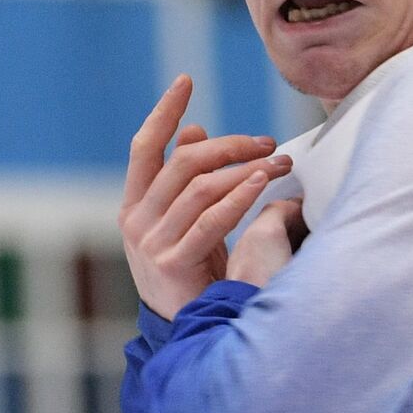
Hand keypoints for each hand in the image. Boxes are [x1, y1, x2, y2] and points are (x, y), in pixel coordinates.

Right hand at [119, 74, 293, 318]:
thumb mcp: (185, 219)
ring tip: (278, 163)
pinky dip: (239, 196)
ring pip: (200, 187)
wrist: (186, 330)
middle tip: (268, 143)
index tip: (185, 81)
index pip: (145, 146)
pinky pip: (212, 219)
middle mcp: (137, 220)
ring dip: (244, 169)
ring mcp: (152, 243)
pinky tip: (262, 183)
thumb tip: (196, 129)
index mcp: (134, 204)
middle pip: (182, 162)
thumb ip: (186, 178)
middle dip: (229, 145)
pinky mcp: (175, 263)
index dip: (164, 112)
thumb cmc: (192, 269)